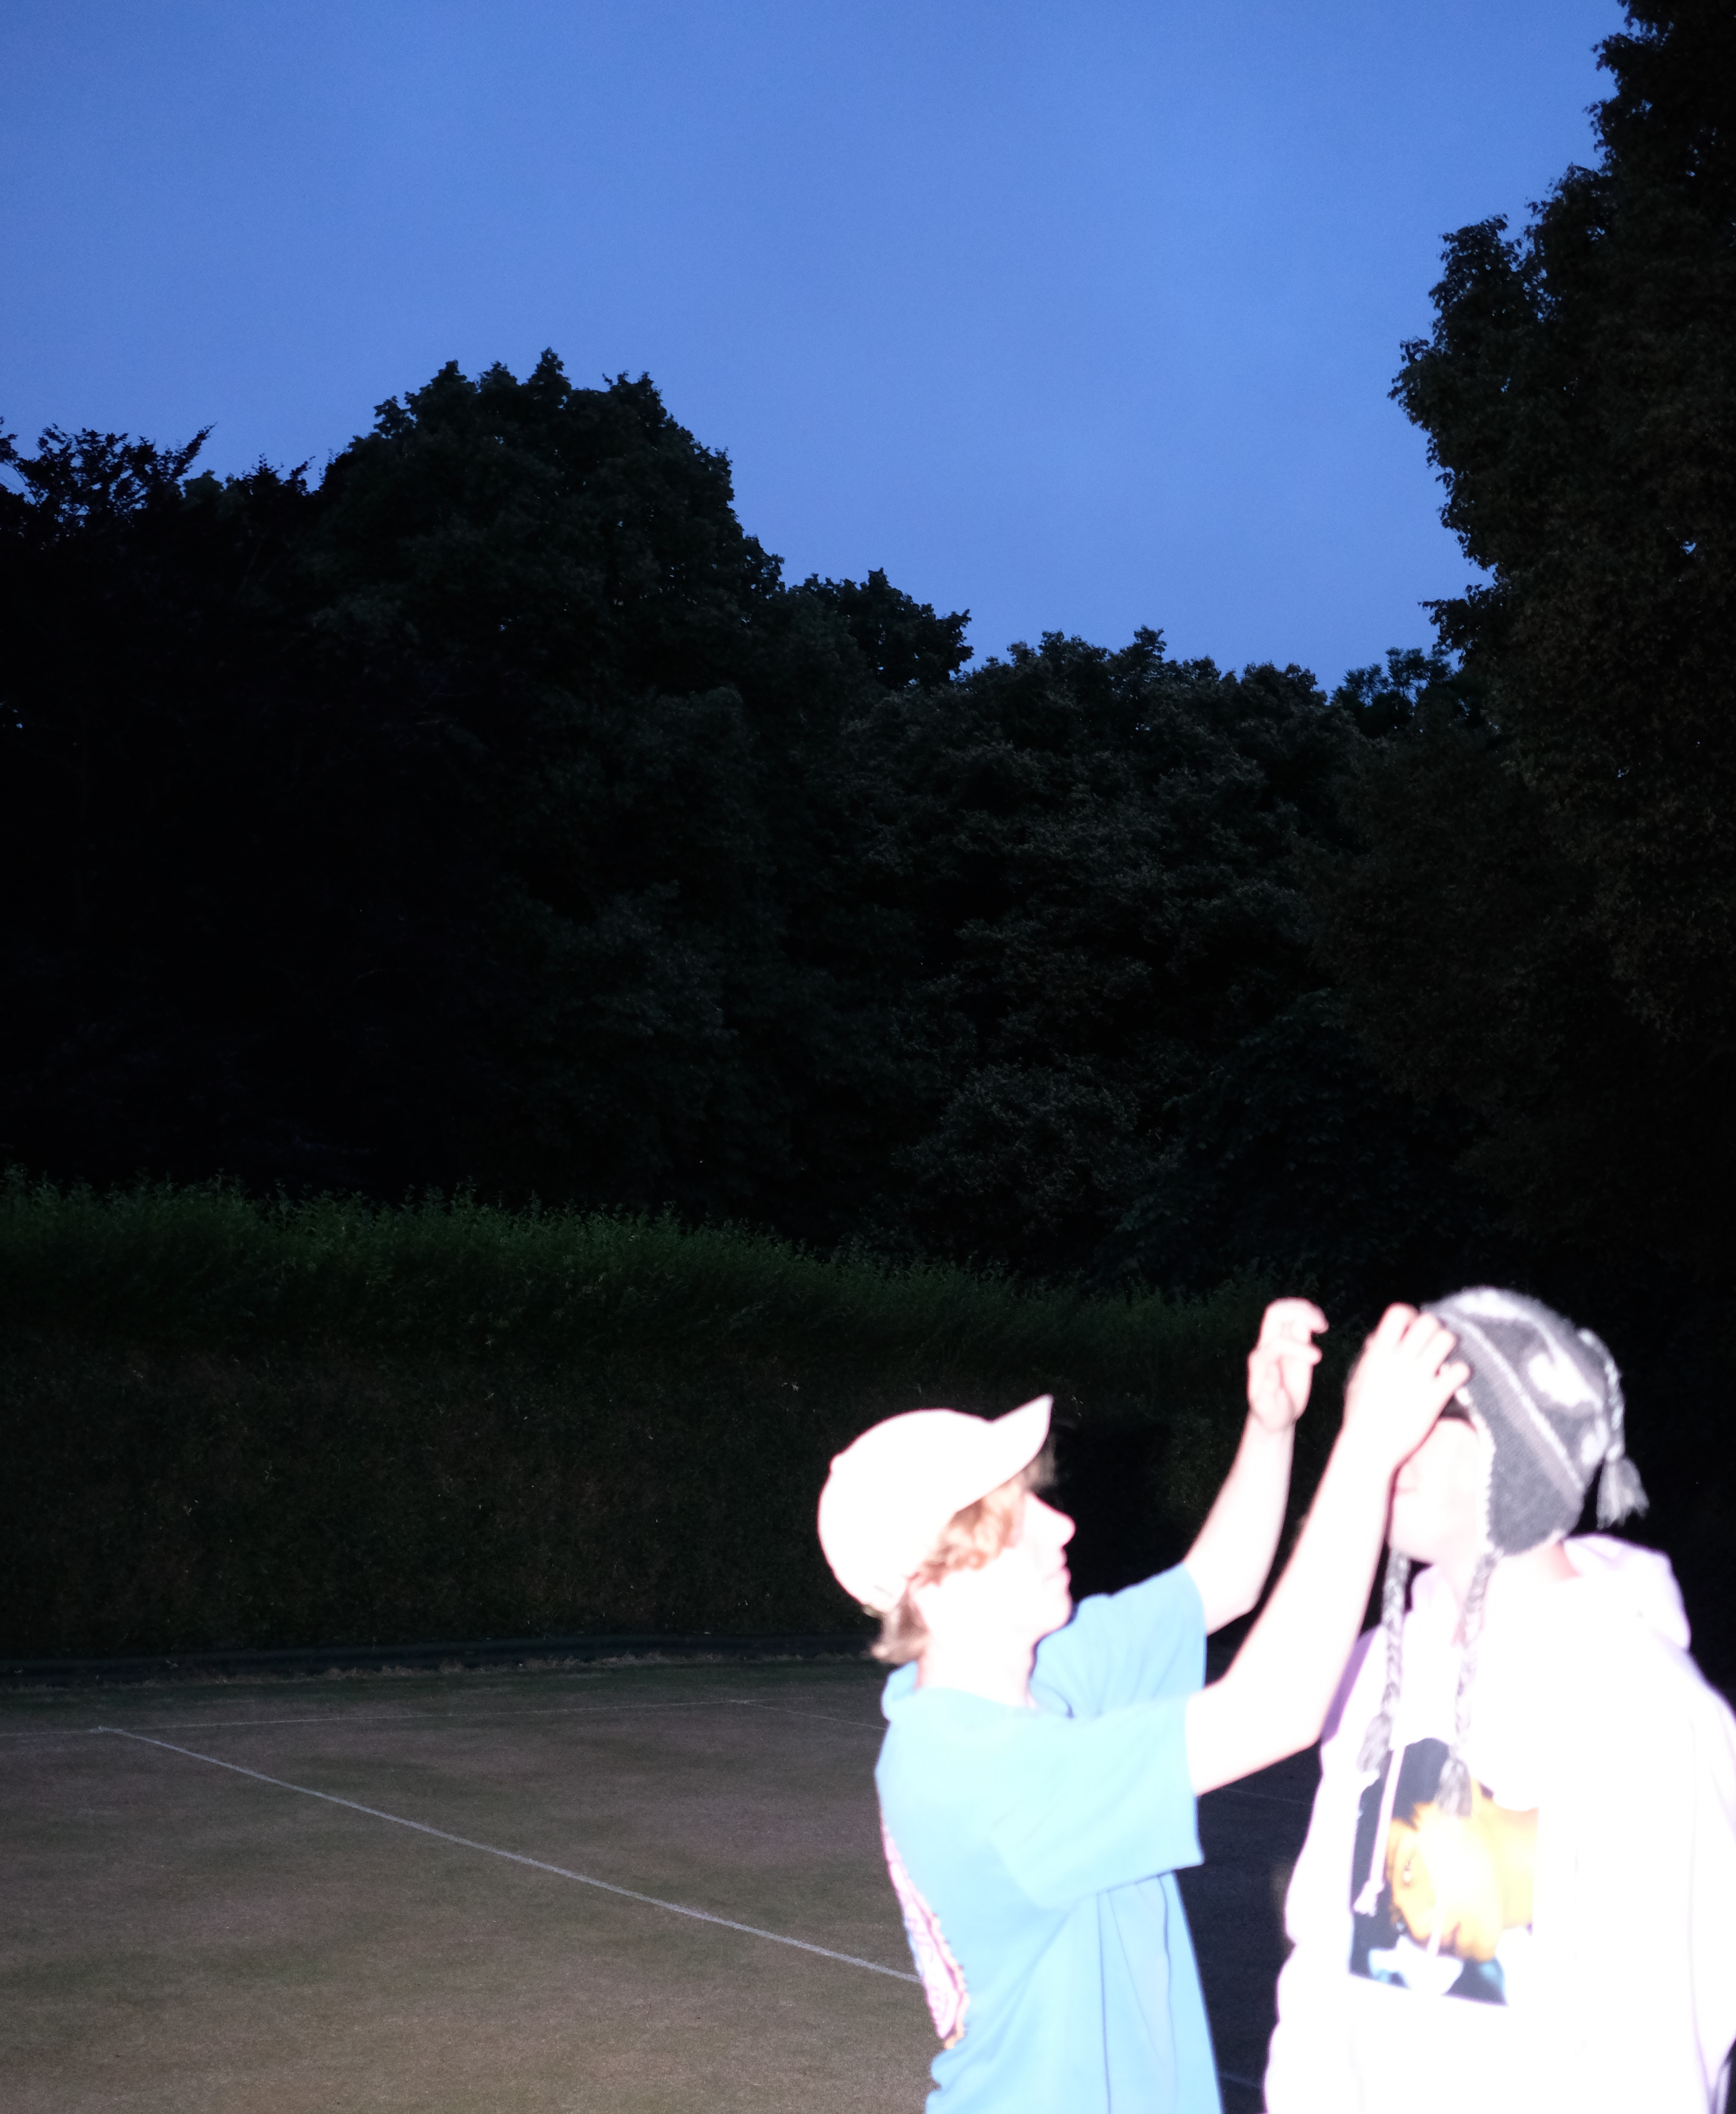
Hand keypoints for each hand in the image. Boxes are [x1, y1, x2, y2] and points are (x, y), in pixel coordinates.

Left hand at [1247, 1298, 1327, 1433]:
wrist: (1274, 1414)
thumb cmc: (1271, 1413)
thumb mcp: (1267, 1409)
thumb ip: (1267, 1392)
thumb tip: (1271, 1371)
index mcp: (1260, 1361)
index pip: (1277, 1342)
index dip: (1297, 1346)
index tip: (1317, 1359)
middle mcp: (1266, 1346)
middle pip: (1275, 1314)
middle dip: (1297, 1312)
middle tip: (1320, 1324)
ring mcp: (1278, 1342)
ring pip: (1285, 1312)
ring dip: (1304, 1310)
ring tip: (1322, 1323)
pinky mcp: (1292, 1343)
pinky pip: (1296, 1321)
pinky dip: (1309, 1316)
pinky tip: (1322, 1325)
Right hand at [1340, 1305, 1467, 1470]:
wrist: (1369, 1448)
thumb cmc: (1359, 1417)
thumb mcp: (1357, 1381)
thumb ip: (1370, 1358)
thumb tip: (1375, 1341)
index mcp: (1378, 1353)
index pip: (1398, 1313)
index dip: (1411, 1315)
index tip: (1413, 1328)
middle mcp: (1398, 1359)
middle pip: (1428, 1321)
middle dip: (1435, 1328)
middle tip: (1436, 1342)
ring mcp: (1417, 1377)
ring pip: (1446, 1339)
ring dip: (1451, 1344)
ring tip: (1448, 1356)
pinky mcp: (1434, 1396)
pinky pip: (1459, 1370)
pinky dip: (1462, 1370)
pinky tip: (1456, 1378)